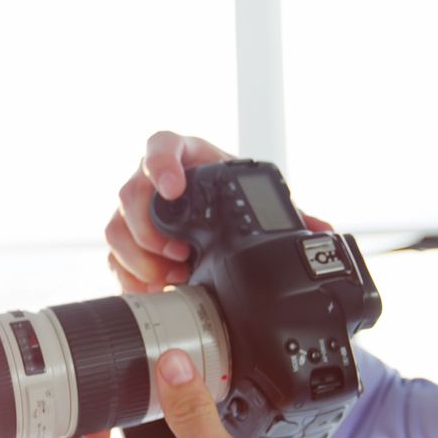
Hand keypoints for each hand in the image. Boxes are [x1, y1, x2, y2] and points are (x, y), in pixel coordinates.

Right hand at [106, 131, 334, 292]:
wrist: (215, 227)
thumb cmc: (232, 204)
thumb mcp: (258, 204)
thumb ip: (291, 215)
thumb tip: (323, 232)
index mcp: (186, 158)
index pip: (161, 146)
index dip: (162, 164)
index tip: (174, 188)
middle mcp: (151, 181)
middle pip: (130, 193)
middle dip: (150, 229)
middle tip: (179, 254)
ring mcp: (134, 213)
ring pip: (115, 228)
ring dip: (140, 258)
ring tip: (172, 277)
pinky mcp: (126, 244)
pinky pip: (114, 259)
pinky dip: (133, 279)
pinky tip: (157, 291)